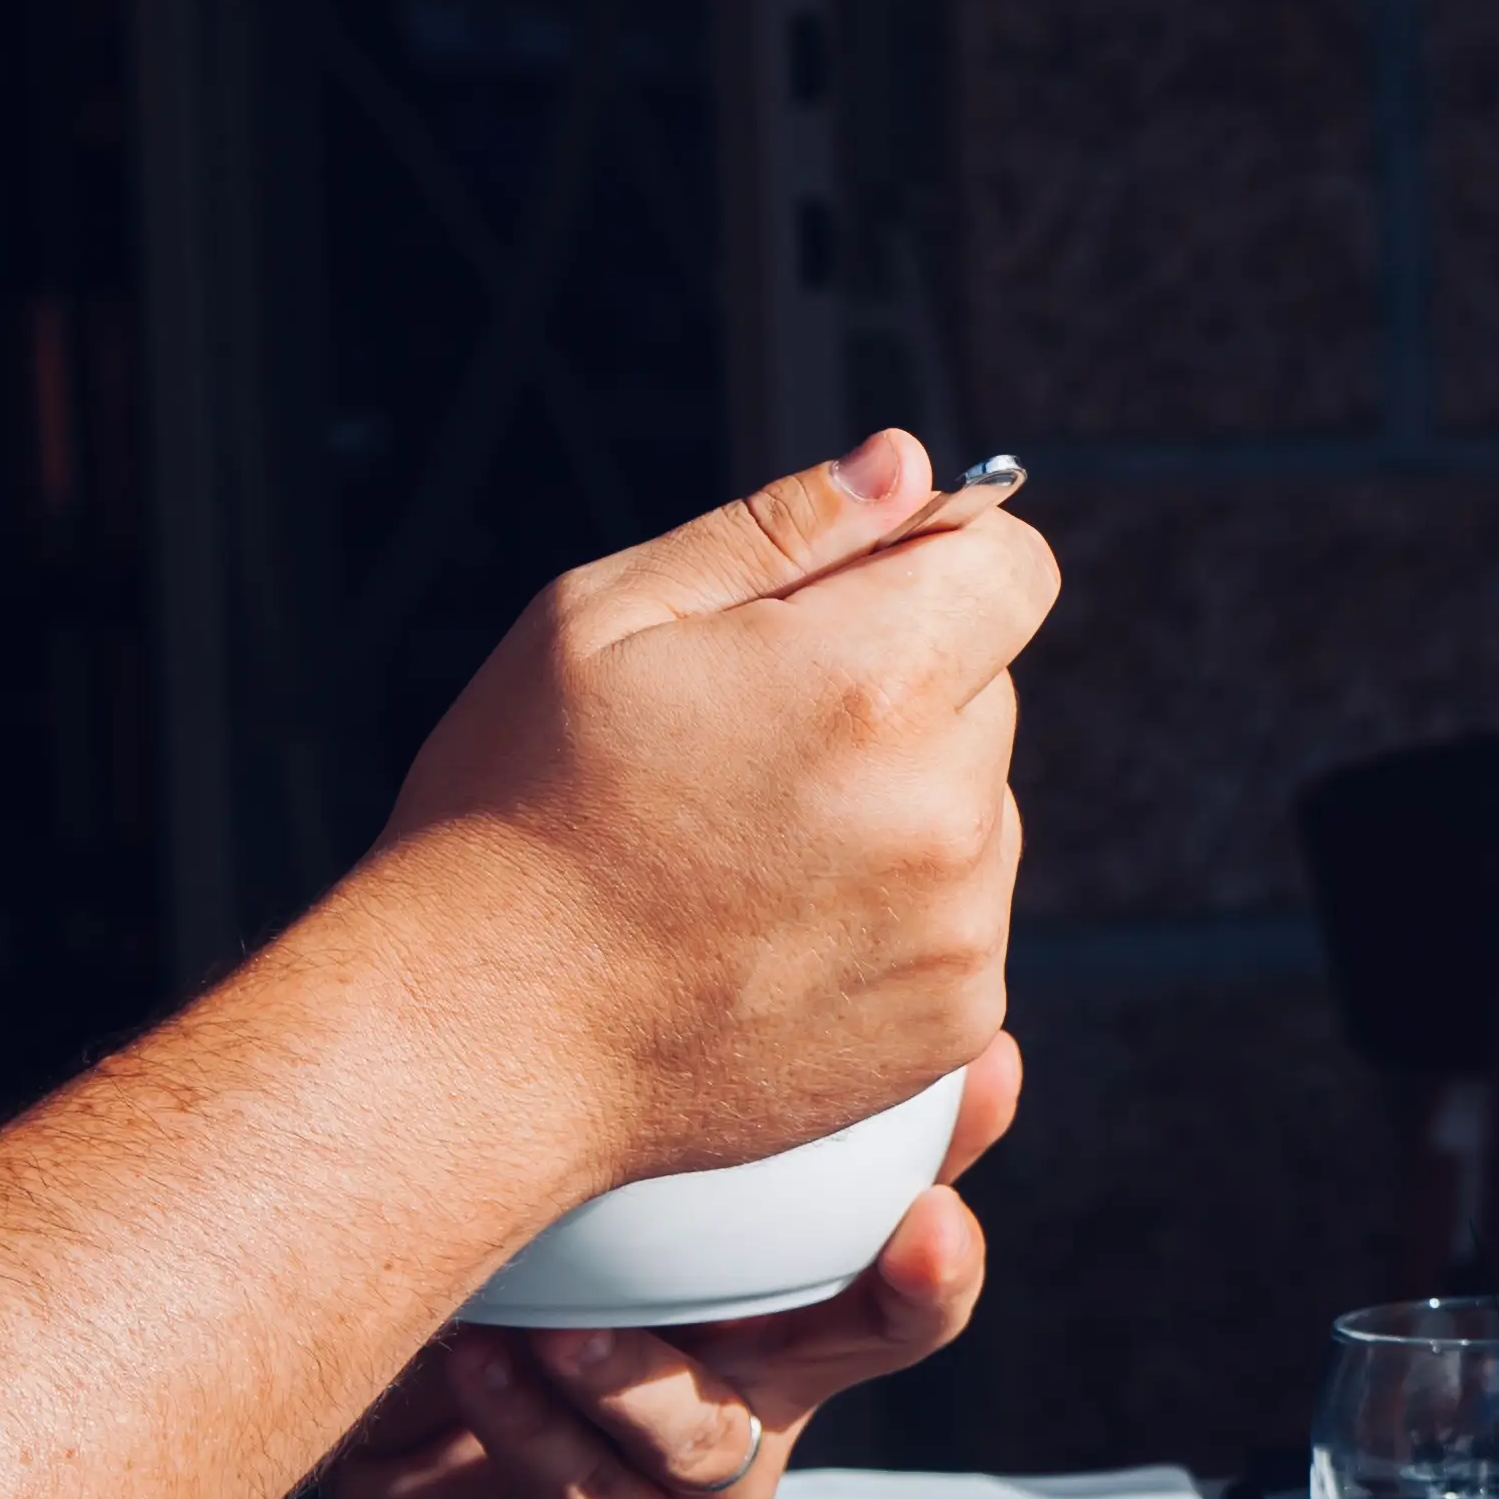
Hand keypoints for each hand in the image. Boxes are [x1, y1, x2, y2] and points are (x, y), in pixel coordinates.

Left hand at [318, 1048, 1017, 1498]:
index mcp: (783, 1268)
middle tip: (929, 1230)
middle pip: (894, 1329)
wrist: (384, 1450)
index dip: (962, 1138)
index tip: (991, 1064)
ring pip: (712, 1425)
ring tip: (558, 1332)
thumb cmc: (488, 1285)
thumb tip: (646, 922)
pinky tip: (484, 1367)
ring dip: (635, 1372)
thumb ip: (615, 1095)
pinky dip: (531, 1423)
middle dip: (923, 1279)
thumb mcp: (551, 1179)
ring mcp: (712, 1467)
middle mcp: (773, 1365)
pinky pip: (599, 1490)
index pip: (903, 1193)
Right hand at [370, 427, 1056, 1190]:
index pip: (1014, 569)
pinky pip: (962, 915)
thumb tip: (905, 464)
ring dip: (897, 803)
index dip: (935, 562)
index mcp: (873, 684)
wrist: (484, 1034)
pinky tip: (772, 926)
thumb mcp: (605, 617)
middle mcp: (945, 810)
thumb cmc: (520, 813)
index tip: (859, 594)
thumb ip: (782, 529)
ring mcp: (960, 927)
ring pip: (975, 806)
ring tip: (744, 850)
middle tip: (746, 746)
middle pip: (984, 690)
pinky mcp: (955, 1019)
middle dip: (894, 689)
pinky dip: (895, 910)